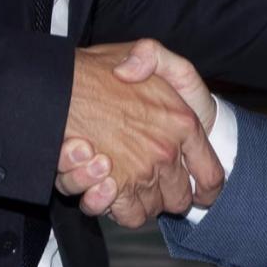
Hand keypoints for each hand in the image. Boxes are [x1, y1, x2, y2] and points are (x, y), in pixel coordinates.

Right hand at [63, 43, 222, 227]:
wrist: (55, 88)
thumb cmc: (102, 70)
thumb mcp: (144, 51)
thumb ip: (155, 57)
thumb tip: (137, 74)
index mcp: (184, 122)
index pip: (211, 174)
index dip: (207, 188)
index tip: (199, 190)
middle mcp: (165, 152)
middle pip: (180, 199)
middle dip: (167, 194)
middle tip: (149, 178)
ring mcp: (140, 173)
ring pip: (153, 209)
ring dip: (140, 200)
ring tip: (119, 176)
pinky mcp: (112, 189)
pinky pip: (127, 215)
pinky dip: (119, 207)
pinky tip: (106, 186)